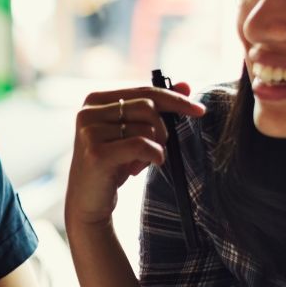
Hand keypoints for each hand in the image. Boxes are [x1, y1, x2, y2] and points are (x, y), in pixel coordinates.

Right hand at [64, 80, 204, 225]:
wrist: (87, 201)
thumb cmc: (112, 164)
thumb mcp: (132, 133)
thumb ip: (155, 108)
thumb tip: (185, 85)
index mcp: (96, 99)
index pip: (144, 91)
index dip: (175, 99)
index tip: (199, 110)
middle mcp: (89, 111)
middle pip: (148, 107)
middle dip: (163, 130)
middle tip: (157, 150)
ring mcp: (90, 132)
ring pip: (146, 128)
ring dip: (154, 148)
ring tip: (139, 163)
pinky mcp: (96, 153)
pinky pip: (141, 146)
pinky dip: (153, 156)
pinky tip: (140, 169)